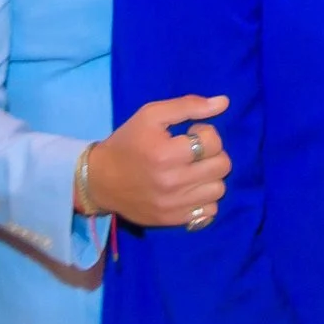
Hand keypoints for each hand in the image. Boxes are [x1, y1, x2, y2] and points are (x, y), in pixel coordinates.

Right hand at [85, 95, 230, 227]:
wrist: (99, 180)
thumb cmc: (127, 143)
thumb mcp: (151, 115)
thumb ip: (188, 106)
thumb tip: (224, 102)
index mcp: (166, 154)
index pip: (213, 142)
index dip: (206, 133)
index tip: (190, 134)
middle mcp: (172, 182)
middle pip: (222, 166)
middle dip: (213, 154)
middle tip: (194, 153)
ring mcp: (173, 205)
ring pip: (219, 189)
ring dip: (210, 177)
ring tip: (193, 171)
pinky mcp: (173, 220)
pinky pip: (209, 211)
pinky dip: (205, 199)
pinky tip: (191, 190)